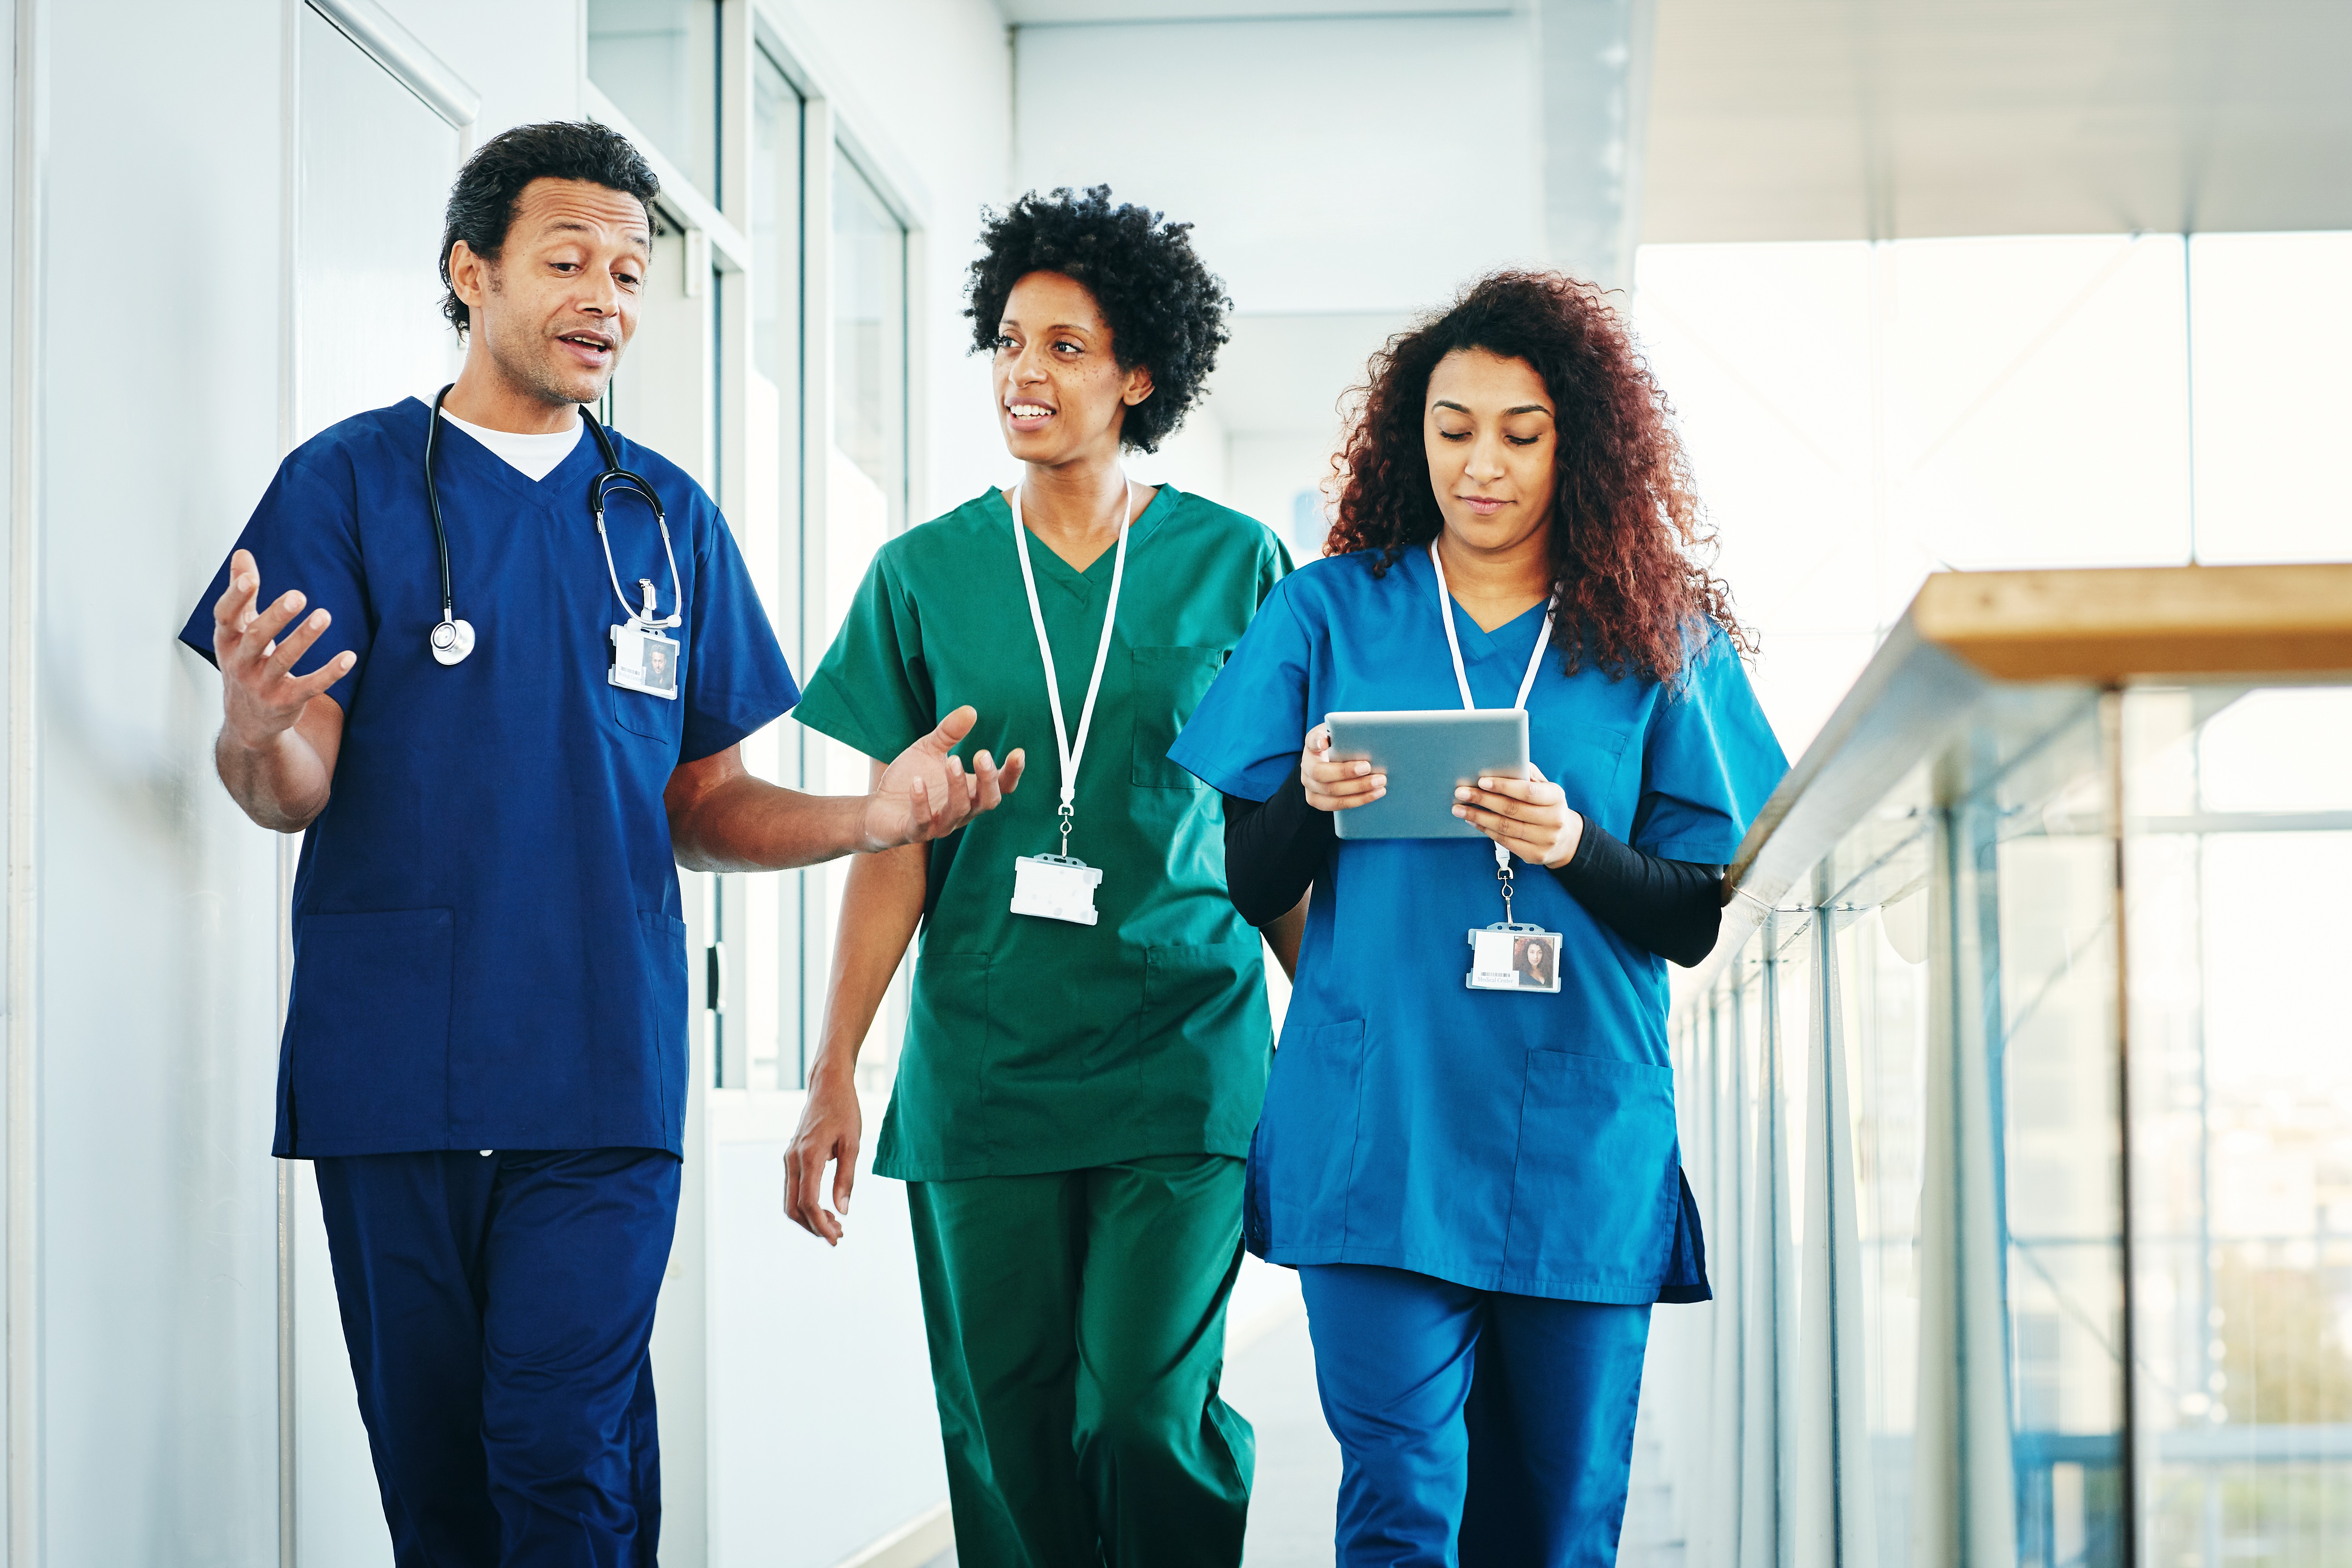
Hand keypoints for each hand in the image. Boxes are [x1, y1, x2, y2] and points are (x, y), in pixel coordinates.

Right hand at [211, 548, 353, 749]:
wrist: (247, 719)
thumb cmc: (245, 661)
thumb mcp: (238, 630)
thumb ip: (243, 593)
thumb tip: (243, 553)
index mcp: (227, 640)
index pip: (225, 616)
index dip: (236, 597)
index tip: (251, 578)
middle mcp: (240, 663)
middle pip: (256, 636)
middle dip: (276, 616)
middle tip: (299, 595)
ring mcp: (262, 684)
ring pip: (283, 660)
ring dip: (304, 638)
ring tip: (324, 616)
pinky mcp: (285, 701)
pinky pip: (310, 686)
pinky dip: (329, 672)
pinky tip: (349, 657)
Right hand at [784, 1067, 862, 1244]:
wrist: (827, 1085)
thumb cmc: (844, 1110)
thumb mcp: (853, 1143)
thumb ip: (846, 1178)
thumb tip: (843, 1211)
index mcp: (808, 1156)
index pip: (809, 1203)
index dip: (820, 1225)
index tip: (836, 1238)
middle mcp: (793, 1159)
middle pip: (793, 1208)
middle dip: (813, 1227)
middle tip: (838, 1236)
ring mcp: (789, 1158)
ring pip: (790, 1201)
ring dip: (809, 1218)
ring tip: (835, 1225)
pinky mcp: (791, 1157)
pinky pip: (793, 1189)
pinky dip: (806, 1205)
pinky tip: (826, 1208)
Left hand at [862, 705, 1024, 850]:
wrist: (877, 807)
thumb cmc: (910, 778)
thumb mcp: (929, 749)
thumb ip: (949, 733)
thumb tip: (970, 710)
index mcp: (970, 791)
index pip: (1001, 786)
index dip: (1012, 773)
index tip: (1018, 752)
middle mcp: (961, 811)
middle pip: (987, 801)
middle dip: (988, 779)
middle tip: (982, 754)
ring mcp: (939, 824)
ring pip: (958, 810)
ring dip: (957, 786)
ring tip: (952, 760)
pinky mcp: (915, 831)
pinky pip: (922, 821)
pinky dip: (921, 802)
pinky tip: (917, 782)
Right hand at [1299, 723, 1383, 812]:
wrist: (1334, 761)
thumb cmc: (1342, 745)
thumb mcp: (1341, 733)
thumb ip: (1345, 731)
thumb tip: (1352, 734)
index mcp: (1311, 747)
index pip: (1311, 742)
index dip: (1317, 742)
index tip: (1325, 743)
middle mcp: (1306, 768)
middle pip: (1321, 775)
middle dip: (1346, 772)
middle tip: (1369, 768)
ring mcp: (1310, 788)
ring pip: (1331, 794)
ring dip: (1358, 790)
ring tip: (1380, 784)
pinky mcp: (1319, 801)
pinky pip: (1337, 805)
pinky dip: (1358, 800)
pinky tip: (1375, 794)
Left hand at [1453, 764, 1584, 867]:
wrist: (1565, 838)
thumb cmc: (1547, 805)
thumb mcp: (1545, 787)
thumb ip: (1528, 775)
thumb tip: (1503, 764)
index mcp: (1556, 797)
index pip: (1527, 791)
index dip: (1503, 786)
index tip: (1481, 781)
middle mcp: (1554, 820)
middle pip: (1512, 809)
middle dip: (1483, 800)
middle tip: (1461, 793)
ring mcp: (1545, 840)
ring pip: (1505, 827)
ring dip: (1478, 816)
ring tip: (1460, 808)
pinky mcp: (1535, 855)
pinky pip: (1505, 841)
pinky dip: (1485, 830)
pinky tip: (1473, 821)